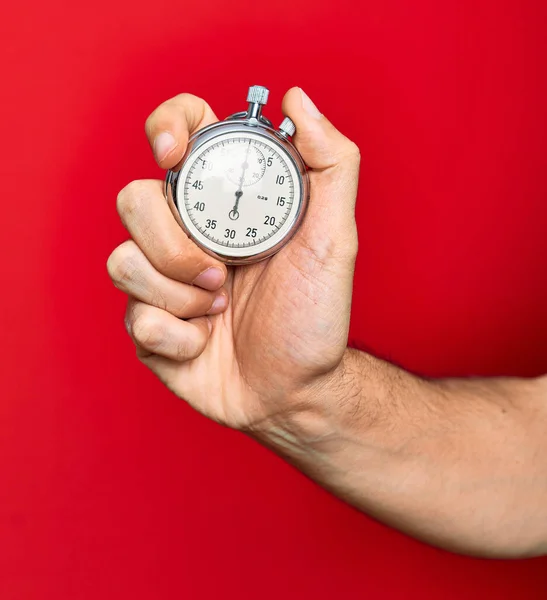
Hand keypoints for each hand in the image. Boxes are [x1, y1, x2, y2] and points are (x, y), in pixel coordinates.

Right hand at [107, 88, 359, 429]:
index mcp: (223, 203)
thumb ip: (331, 165)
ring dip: (181, 296)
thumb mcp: (334, 239)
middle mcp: (185, 234)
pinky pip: (136, 317)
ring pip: (123, 260)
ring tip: (220, 312)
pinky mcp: (150, 325)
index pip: (176, 135)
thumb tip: (298, 100)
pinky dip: (179, 336)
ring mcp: (161, 280)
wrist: (296, 389)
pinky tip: (205, 344)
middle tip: (222, 275)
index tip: (174, 153)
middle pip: (133, 200)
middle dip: (176, 246)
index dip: (166, 127)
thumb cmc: (314, 315)